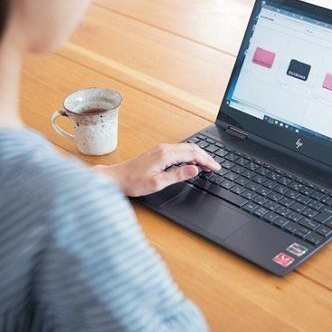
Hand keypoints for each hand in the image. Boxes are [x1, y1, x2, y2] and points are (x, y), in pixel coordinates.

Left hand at [94, 143, 220, 196]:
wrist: (115, 178)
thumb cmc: (132, 182)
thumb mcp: (157, 183)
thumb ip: (177, 175)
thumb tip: (194, 169)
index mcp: (166, 154)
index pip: (193, 154)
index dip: (207, 160)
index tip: (216, 167)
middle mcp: (164, 148)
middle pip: (191, 148)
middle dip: (206, 157)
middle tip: (215, 167)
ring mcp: (160, 149)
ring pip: (185, 148)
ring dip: (198, 155)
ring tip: (207, 166)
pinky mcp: (157, 152)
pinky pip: (178, 150)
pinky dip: (189, 156)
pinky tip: (190, 164)